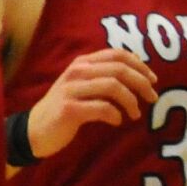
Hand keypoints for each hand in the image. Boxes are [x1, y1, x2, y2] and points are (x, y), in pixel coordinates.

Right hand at [27, 48, 158, 158]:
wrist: (34, 130)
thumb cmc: (63, 108)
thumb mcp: (81, 85)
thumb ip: (103, 75)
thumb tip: (136, 68)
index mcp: (82, 63)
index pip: (117, 54)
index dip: (139, 65)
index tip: (153, 80)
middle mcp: (77, 72)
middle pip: (119, 69)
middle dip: (141, 83)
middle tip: (152, 98)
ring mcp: (71, 90)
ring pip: (113, 86)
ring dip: (131, 101)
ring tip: (135, 114)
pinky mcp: (69, 109)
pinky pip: (102, 108)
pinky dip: (115, 115)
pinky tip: (117, 121)